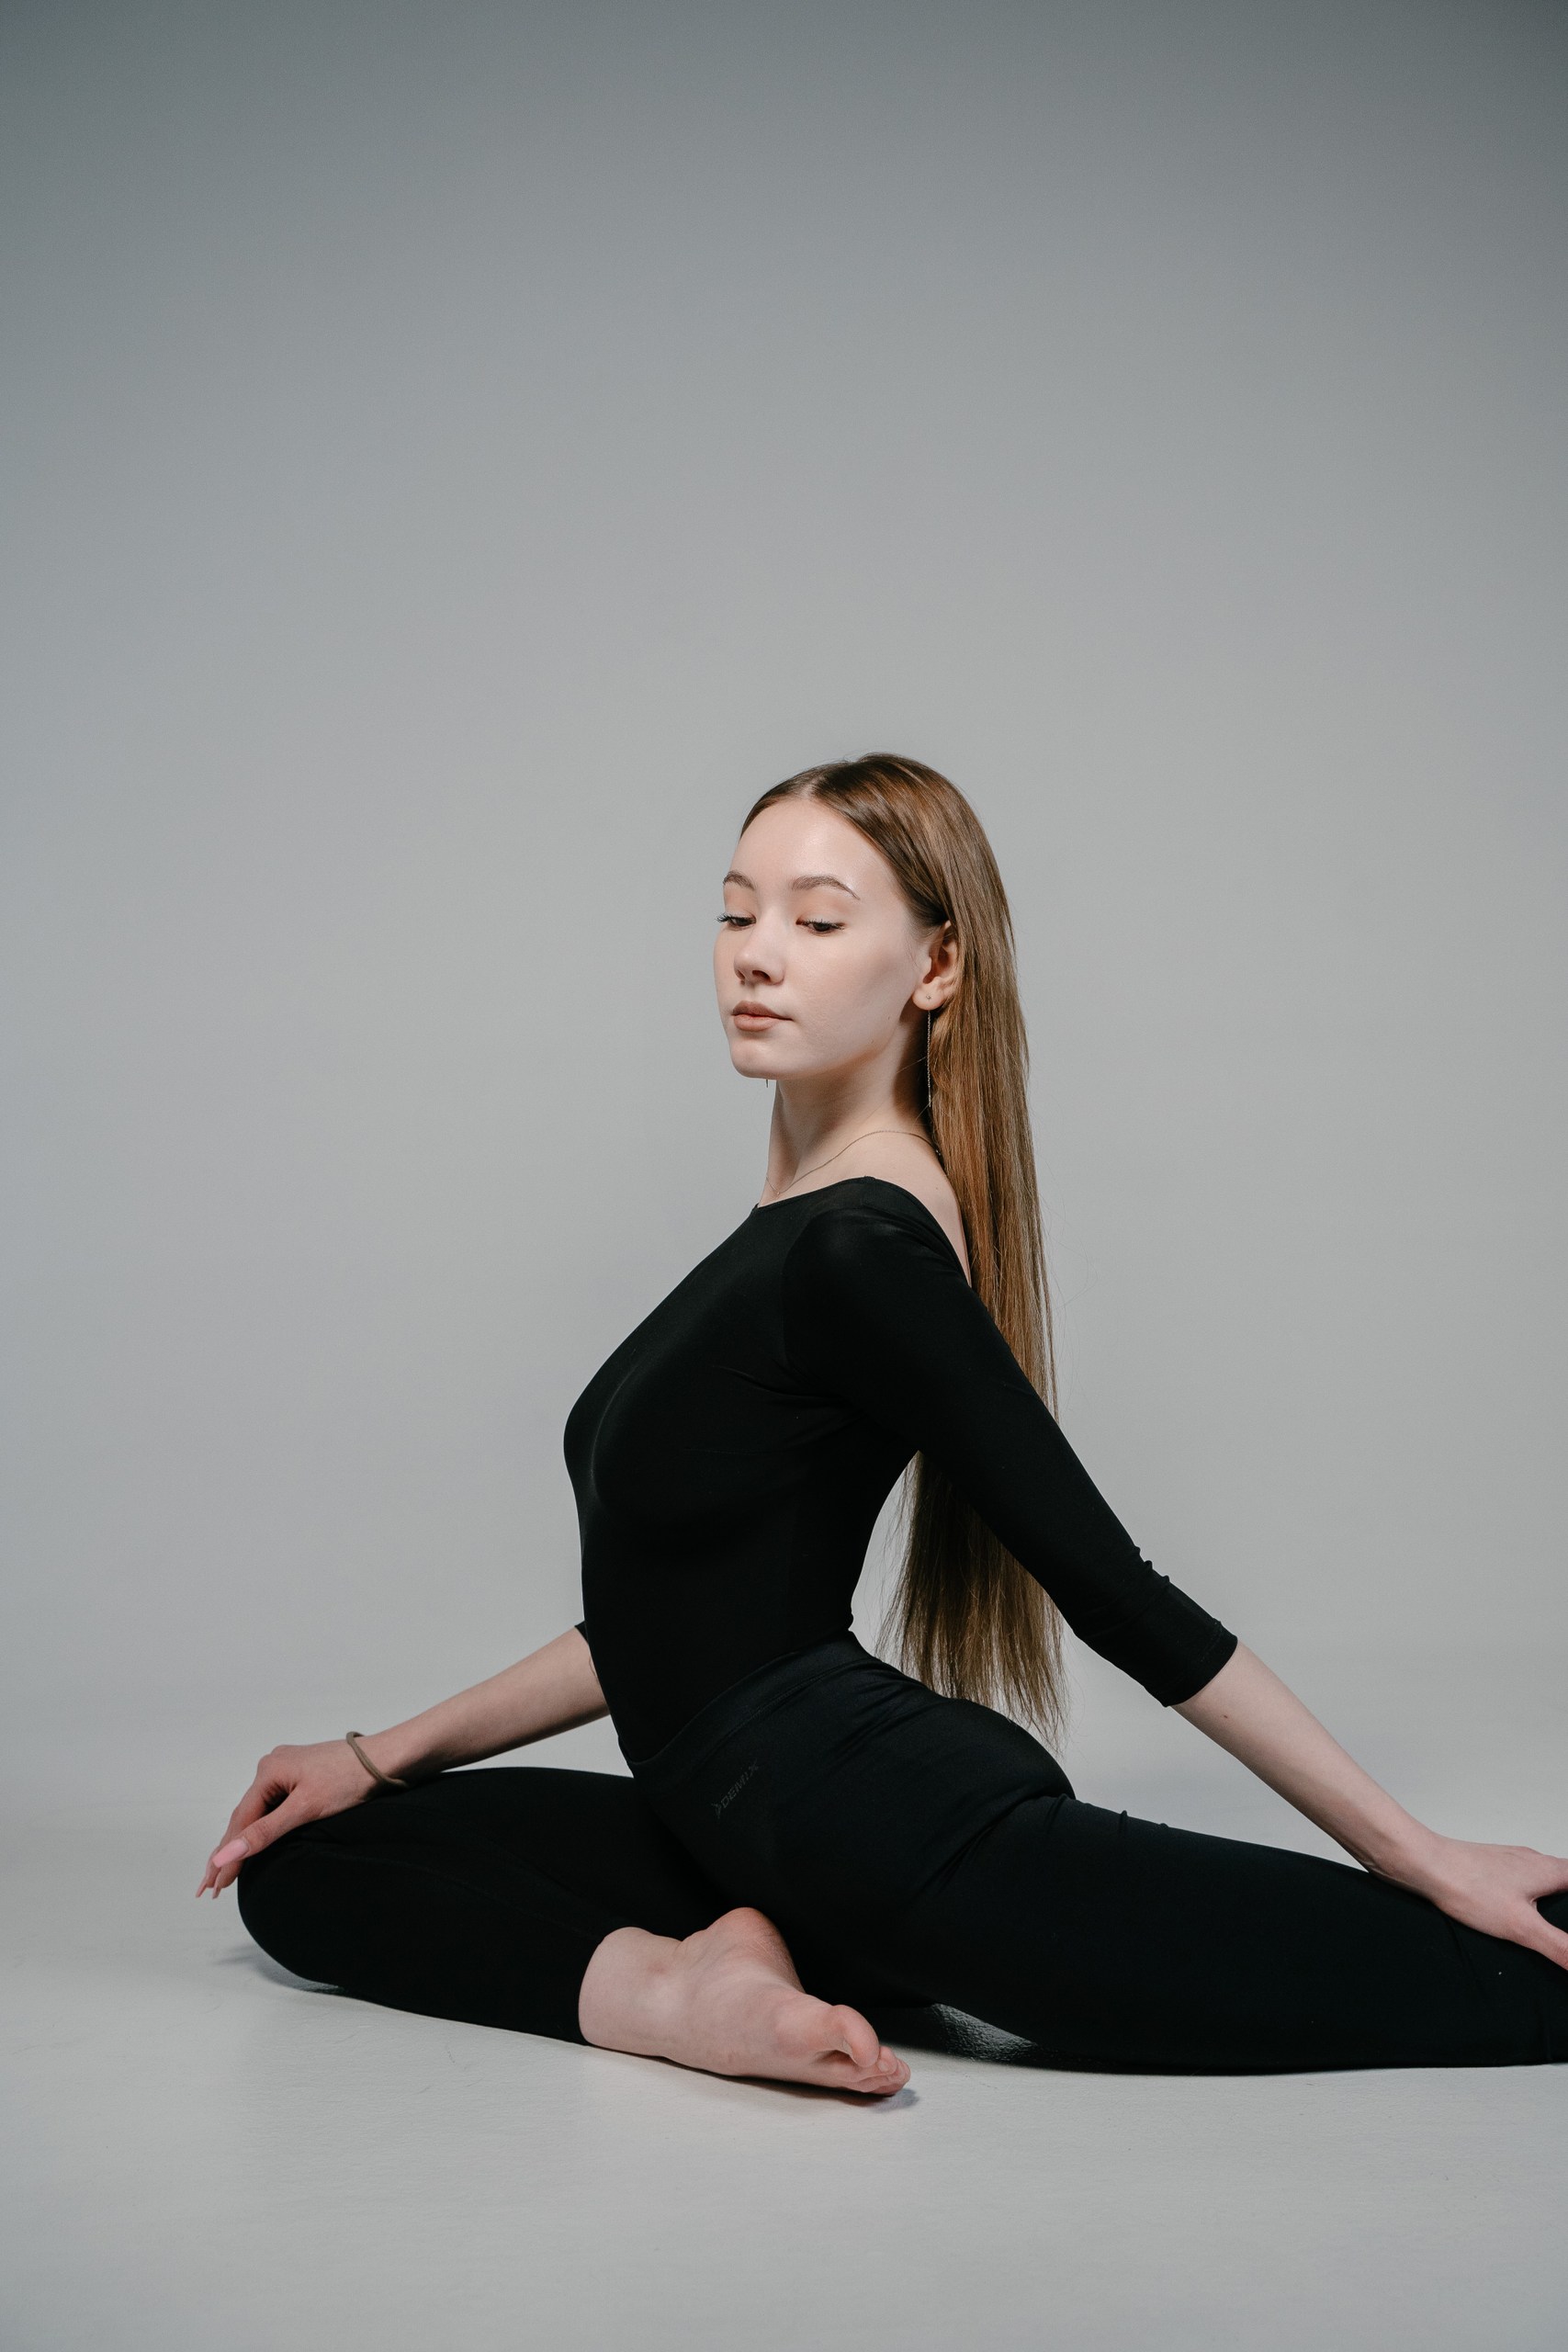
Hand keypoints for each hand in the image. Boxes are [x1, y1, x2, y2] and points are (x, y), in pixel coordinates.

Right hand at [197, 1737, 383, 1896]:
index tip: (213, 1886)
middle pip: (245, 1816)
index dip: (226, 1856)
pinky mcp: (301, 1776)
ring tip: (224, 1872)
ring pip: (258, 1812)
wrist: (386, 1759)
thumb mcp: (305, 1809)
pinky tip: (254, 1843)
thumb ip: (265, 1832)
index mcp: (269, 1770)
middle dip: (227, 1852)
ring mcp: (286, 1770)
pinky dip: (261, 1828)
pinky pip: (272, 1806)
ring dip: (242, 1841)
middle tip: (208, 1887)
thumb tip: (226, 1854)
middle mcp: (272, 1766)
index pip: (240, 1822)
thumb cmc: (350, 1779)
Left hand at [1401, 1835, 1567, 1969]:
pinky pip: (1518, 1882)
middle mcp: (1532, 1860)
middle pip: (1565, 1879)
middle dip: (1567, 1905)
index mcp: (1549, 1869)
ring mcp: (1510, 1862)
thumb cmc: (1468, 1885)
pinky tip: (1510, 1916)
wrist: (1424, 1865)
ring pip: (1541, 1879)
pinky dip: (1524, 1899)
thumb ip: (1559, 1946)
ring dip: (1548, 1900)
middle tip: (1562, 1929)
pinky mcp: (1490, 1868)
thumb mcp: (1521, 1926)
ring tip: (1546, 1927)